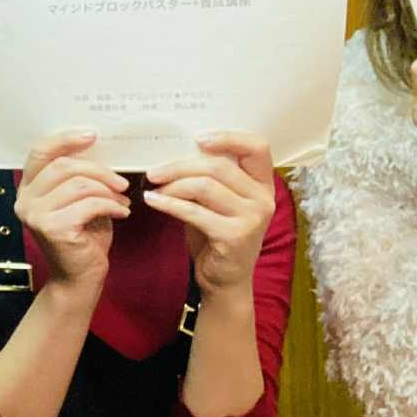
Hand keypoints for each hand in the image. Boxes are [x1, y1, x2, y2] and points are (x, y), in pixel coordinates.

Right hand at [13, 131, 130, 292]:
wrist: (81, 278)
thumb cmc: (84, 237)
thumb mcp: (78, 200)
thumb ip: (78, 176)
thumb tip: (99, 148)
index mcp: (28, 188)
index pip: (40, 151)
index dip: (65, 139)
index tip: (93, 134)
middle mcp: (24, 200)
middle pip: (63, 166)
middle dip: (99, 170)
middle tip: (122, 182)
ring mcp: (35, 215)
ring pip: (79, 184)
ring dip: (108, 191)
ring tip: (122, 201)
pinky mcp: (52, 228)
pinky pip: (89, 204)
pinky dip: (111, 206)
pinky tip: (122, 214)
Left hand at [142, 133, 277, 294]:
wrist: (224, 279)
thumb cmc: (216, 234)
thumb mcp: (218, 202)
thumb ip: (211, 179)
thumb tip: (173, 152)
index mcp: (263, 184)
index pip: (257, 147)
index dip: (229, 137)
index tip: (197, 139)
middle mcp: (264, 199)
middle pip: (218, 166)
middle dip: (180, 166)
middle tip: (154, 172)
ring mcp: (252, 218)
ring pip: (204, 186)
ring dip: (172, 185)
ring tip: (153, 189)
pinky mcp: (235, 236)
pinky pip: (194, 211)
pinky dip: (168, 204)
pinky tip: (152, 201)